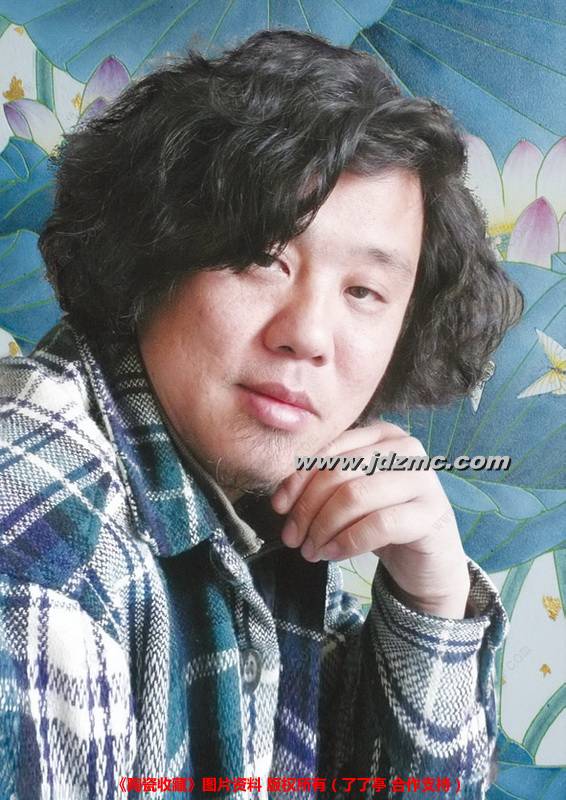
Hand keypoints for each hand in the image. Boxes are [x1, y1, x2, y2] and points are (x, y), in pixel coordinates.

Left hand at [271, 421, 470, 617]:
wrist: (427, 559)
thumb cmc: (382, 520)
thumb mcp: (349, 496)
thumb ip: (321, 485)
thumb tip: (280, 498)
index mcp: (382, 433)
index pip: (328, 450)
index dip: (298, 479)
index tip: (279, 508)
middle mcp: (406, 448)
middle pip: (339, 473)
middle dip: (308, 508)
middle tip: (293, 538)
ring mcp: (423, 478)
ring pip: (355, 497)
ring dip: (324, 528)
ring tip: (311, 549)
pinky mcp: (431, 513)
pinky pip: (378, 524)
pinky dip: (347, 542)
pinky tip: (332, 554)